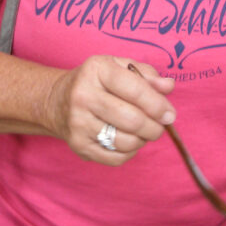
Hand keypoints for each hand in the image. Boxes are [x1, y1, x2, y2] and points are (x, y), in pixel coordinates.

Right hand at [47, 56, 175, 163]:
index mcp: (96, 70)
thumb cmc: (96, 82)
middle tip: (159, 126)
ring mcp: (78, 123)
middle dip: (154, 127)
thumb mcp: (118, 66)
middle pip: (132, 120)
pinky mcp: (78, 145)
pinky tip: (128, 141)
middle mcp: (83, 96)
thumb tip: (168, 87)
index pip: (135, 89)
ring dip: (142, 140)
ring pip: (126, 141)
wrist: (56, 101)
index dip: (157, 104)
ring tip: (142, 132)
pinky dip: (129, 152)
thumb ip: (146, 74)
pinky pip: (116, 158)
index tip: (169, 114)